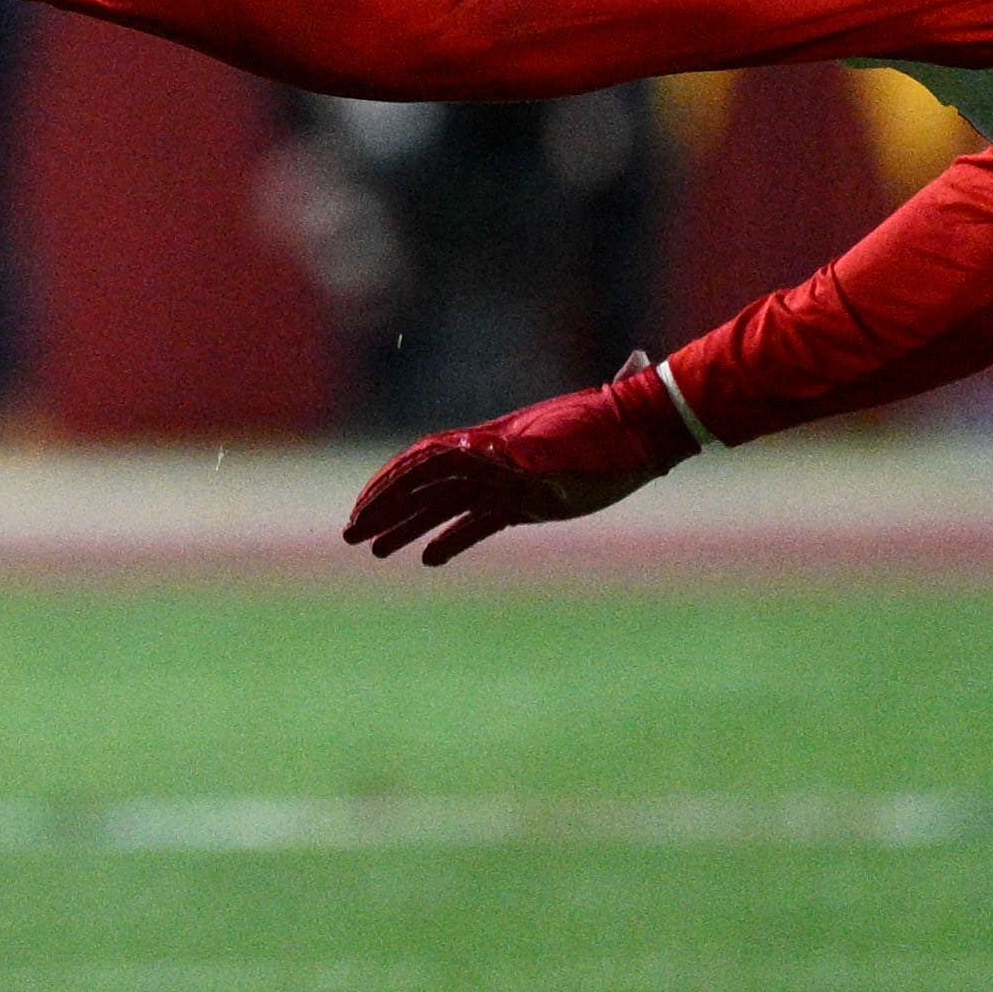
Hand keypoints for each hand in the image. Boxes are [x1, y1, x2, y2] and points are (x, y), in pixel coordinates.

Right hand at [340, 359, 690, 566]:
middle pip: (423, 486)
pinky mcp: (528, 503)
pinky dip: (450, 540)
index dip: (391, 485)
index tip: (363, 509)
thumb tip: (492, 454)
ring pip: (443, 506)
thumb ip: (533, 449)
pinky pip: (477, 523)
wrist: (643, 432)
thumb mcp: (567, 442)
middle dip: (385, 508)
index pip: (425, 463)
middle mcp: (489, 461)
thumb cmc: (605, 432)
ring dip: (407, 526)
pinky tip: (427, 560)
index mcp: (489, 445)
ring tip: (374, 552)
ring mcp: (506, 482)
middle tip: (349, 536)